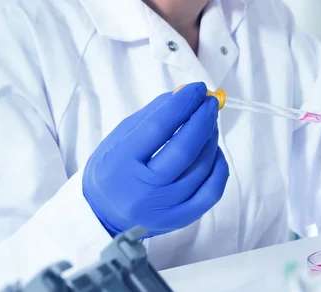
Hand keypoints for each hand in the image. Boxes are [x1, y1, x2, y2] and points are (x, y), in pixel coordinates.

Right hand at [82, 82, 228, 237]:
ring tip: (209, 124)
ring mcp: (164, 208)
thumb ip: (152, 116)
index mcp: (121, 163)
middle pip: (184, 150)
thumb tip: (184, 96)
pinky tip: (213, 153)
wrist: (102, 215)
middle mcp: (143, 189)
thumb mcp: (119, 139)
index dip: (182, 104)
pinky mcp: (180, 220)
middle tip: (210, 102)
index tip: (196, 88)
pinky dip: (218, 168)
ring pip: (201, 169)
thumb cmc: (112, 171)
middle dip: (202, 121)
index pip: (158, 128)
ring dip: (211, 140)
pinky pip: (211, 192)